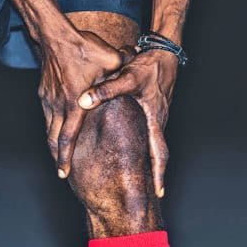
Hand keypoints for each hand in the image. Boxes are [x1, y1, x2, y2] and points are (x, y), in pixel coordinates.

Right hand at [37, 29, 123, 177]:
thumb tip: (138, 79)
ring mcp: (49, 99)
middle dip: (57, 157)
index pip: (68, 137)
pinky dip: (50, 126)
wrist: (56, 35)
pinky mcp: (44, 92)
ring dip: (53, 144)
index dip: (65, 157)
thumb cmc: (84, 47)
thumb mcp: (110, 61)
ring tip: (57, 156)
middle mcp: (59, 104)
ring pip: (48, 128)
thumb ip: (122, 76)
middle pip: (54, 138)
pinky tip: (54, 130)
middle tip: (61, 171)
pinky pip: (47, 114)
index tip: (64, 173)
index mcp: (75, 103)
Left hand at [77, 49, 178, 196]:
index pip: (160, 153)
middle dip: (156, 174)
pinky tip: (137, 152)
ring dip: (151, 162)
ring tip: (144, 180)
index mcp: (154, 119)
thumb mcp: (127, 77)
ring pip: (154, 144)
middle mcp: (157, 122)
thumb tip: (83, 101)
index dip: (159, 174)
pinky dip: (145, 147)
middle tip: (153, 195)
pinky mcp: (152, 111)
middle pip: (159, 154)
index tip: (158, 193)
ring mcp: (156, 118)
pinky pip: (150, 134)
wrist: (163, 52)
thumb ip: (105, 90)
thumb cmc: (149, 65)